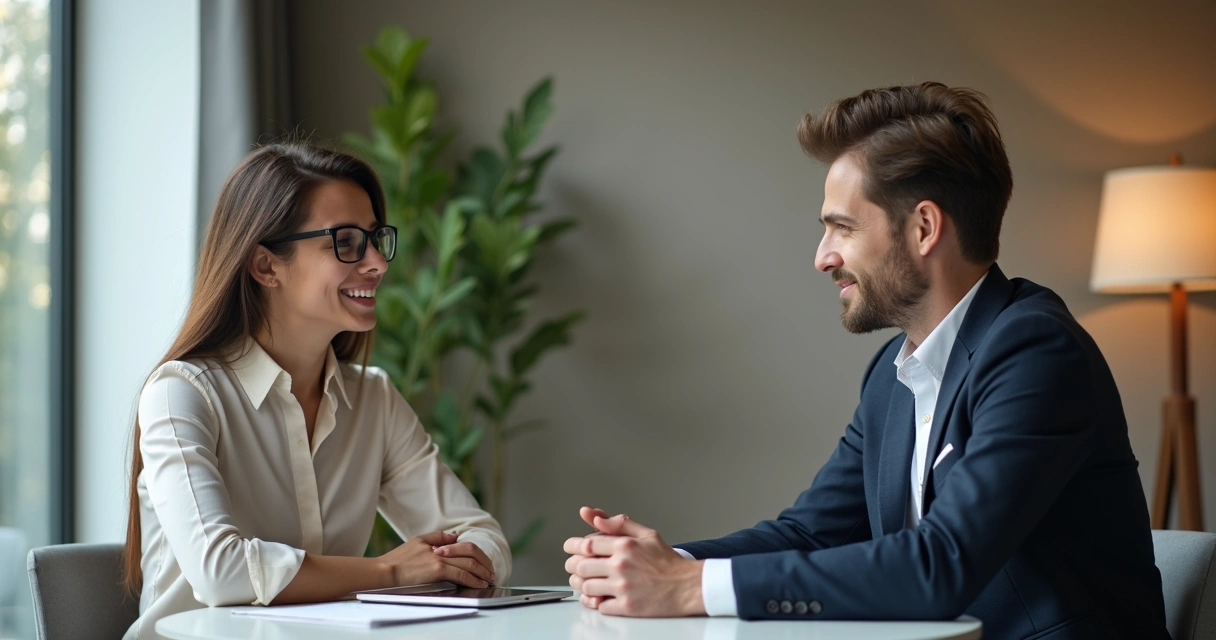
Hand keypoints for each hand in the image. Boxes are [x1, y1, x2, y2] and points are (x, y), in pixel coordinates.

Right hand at [380, 531, 492, 587]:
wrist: (386, 570)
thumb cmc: (398, 559)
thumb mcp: (418, 540)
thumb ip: (439, 537)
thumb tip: (456, 535)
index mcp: (438, 543)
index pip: (465, 545)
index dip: (478, 553)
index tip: (484, 561)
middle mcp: (442, 550)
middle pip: (472, 553)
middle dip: (485, 562)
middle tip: (491, 571)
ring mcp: (441, 560)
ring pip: (469, 564)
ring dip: (482, 572)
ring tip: (489, 578)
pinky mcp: (438, 571)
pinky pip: (461, 574)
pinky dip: (473, 579)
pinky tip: (479, 583)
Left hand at [563, 507, 705, 616]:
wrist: (687, 586)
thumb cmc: (667, 562)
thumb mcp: (646, 534)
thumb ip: (618, 524)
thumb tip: (593, 516)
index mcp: (625, 545)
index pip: (586, 544)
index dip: (573, 546)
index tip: (570, 548)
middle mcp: (621, 566)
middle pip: (581, 567)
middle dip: (574, 567)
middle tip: (576, 567)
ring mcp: (623, 588)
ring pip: (586, 588)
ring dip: (584, 586)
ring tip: (589, 582)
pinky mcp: (627, 607)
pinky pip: (599, 606)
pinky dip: (598, 603)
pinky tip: (603, 597)